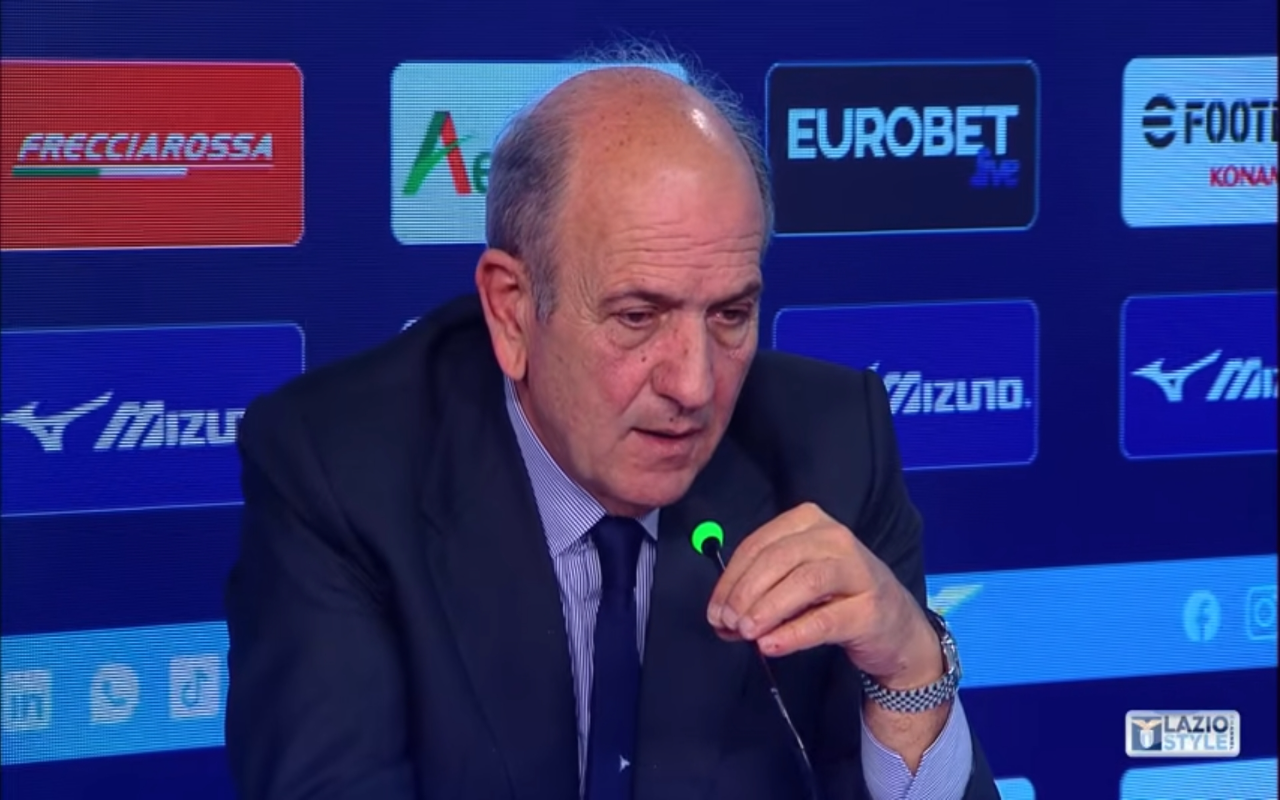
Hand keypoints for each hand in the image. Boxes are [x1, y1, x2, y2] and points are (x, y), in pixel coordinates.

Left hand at [706, 502, 941, 686]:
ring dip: (767, 608)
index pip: (759, 545)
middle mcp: (836, 538)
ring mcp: (858, 571)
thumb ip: (760, 591)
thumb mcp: (795, 584)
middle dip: (745, 593)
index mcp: (809, 523)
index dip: (731, 579)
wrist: (896, 629)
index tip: (714, 611)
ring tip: (746, 632)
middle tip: (727, 624)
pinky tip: (771, 645)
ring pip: (803, 582)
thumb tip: (720, 615)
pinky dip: (793, 633)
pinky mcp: (870, 609)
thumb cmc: (837, 599)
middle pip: (778, 559)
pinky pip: (825, 619)